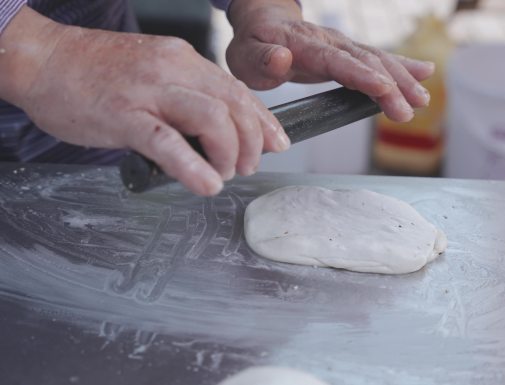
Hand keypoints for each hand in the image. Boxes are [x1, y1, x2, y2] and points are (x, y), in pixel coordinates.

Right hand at [0, 7, 289, 195]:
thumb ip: (187, 95)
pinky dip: (194, 167)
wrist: (43, 59)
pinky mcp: (124, 116)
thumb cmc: (96, 72)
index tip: (277, 143)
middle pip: (235, 105)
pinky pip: (169, 142)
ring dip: (229, 153)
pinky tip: (206, 184)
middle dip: (252, 142)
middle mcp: (173, 70)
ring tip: (225, 173)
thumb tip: (217, 128)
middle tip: (249, 166)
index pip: (238, 91)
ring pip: (213, 119)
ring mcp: (149, 92)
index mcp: (184, 61)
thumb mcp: (154, 72)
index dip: (264, 121)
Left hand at [226, 0, 434, 121]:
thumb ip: (263, 60)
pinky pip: (378, 59)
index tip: (383, 88)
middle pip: (365, 61)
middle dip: (391, 84)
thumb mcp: (244, 56)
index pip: (336, 60)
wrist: (262, 22)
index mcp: (303, 44)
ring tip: (422, 99)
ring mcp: (342, 45)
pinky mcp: (349, 53)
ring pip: (377, 59)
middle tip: (412, 107)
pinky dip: (402, 66)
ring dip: (402, 79)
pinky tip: (425, 74)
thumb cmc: (253, 45)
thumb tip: (282, 59)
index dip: (361, 74)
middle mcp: (329, 41)